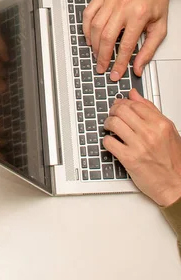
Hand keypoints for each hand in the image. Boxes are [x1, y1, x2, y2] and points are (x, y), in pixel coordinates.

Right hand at [83, 0, 179, 80]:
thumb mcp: (160, 26)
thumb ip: (149, 49)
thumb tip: (138, 67)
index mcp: (139, 14)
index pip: (126, 46)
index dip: (119, 63)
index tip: (115, 73)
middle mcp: (123, 5)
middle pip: (107, 37)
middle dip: (102, 56)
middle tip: (101, 66)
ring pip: (95, 26)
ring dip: (94, 44)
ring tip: (97, 54)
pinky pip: (88, 13)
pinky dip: (87, 28)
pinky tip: (90, 37)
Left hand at [103, 89, 180, 206]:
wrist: (175, 185)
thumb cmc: (173, 160)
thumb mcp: (167, 130)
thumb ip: (150, 110)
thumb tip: (134, 95)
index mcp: (160, 124)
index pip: (135, 104)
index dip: (123, 103)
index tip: (120, 105)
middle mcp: (150, 133)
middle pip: (121, 110)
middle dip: (113, 111)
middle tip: (112, 115)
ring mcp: (139, 146)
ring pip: (113, 123)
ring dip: (108, 124)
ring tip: (110, 128)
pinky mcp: (129, 159)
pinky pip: (109, 142)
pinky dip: (107, 140)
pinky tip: (112, 142)